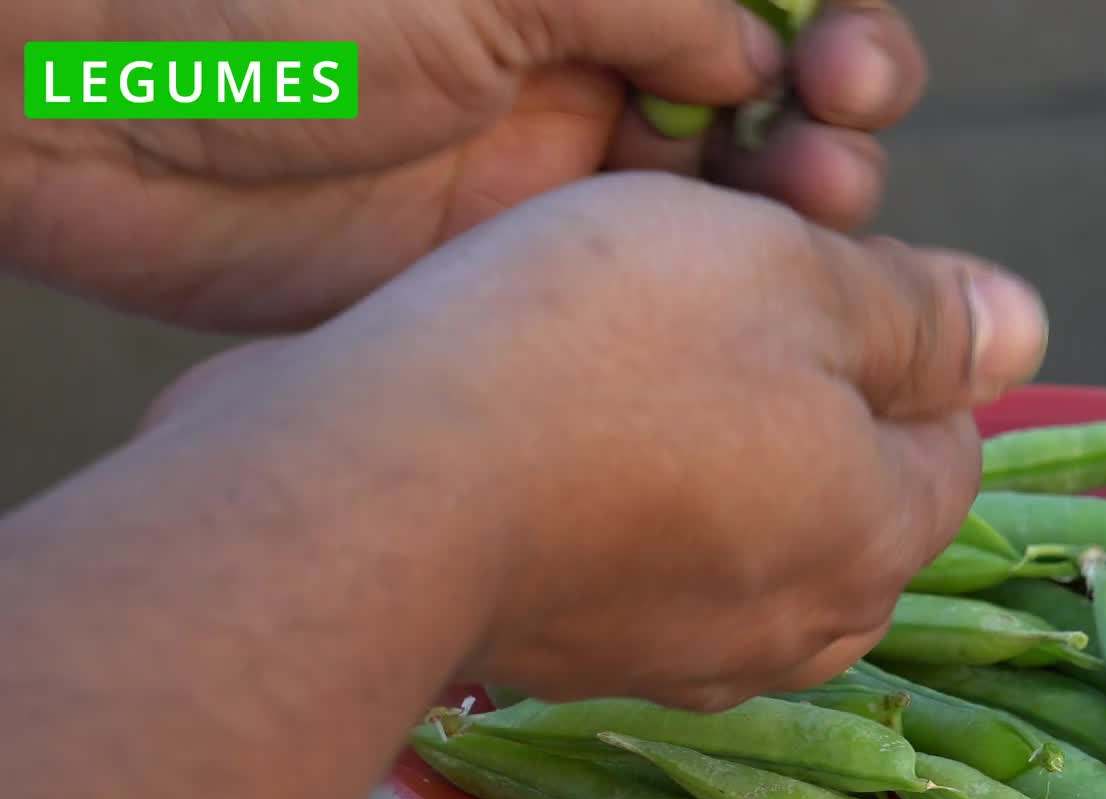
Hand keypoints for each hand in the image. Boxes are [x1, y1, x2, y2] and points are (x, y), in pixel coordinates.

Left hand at [2, 0, 926, 331]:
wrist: (86, 98)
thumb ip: (655, 1)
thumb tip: (762, 55)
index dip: (831, 24)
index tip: (848, 63)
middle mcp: (585, 58)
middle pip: (764, 91)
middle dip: (832, 107)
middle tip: (834, 130)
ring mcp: (550, 171)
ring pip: (723, 196)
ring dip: (795, 199)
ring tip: (814, 203)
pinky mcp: (510, 272)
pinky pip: (644, 285)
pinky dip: (714, 289)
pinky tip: (758, 292)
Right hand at [137, 173, 1047, 708]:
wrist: (369, 490)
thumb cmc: (593, 353)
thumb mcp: (788, 273)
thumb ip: (920, 312)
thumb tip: (1022, 332)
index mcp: (883, 533)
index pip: (950, 436)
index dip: (894, 342)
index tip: (802, 284)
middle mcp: (802, 627)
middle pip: (852, 496)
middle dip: (810, 409)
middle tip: (707, 322)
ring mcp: (685, 663)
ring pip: (748, 537)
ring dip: (714, 462)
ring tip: (620, 377)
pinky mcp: (579, 670)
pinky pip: (644, 576)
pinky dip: (626, 517)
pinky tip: (555, 448)